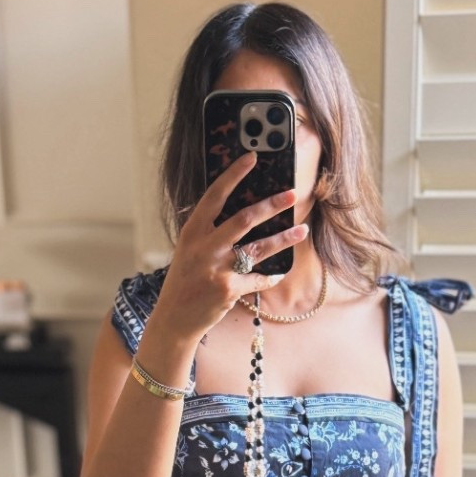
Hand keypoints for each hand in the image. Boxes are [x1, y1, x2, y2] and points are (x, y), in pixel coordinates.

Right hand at [152, 150, 309, 344]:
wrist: (174, 319)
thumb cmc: (184, 281)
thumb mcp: (189, 250)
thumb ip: (208, 232)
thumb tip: (241, 213)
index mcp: (192, 232)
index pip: (215, 196)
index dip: (234, 175)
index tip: (252, 157)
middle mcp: (204, 247)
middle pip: (244, 218)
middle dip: (271, 205)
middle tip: (292, 195)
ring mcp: (217, 269)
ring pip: (258, 248)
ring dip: (283, 238)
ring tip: (301, 230)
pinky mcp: (229, 290)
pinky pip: (258, 278)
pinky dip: (270, 276)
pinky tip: (279, 273)